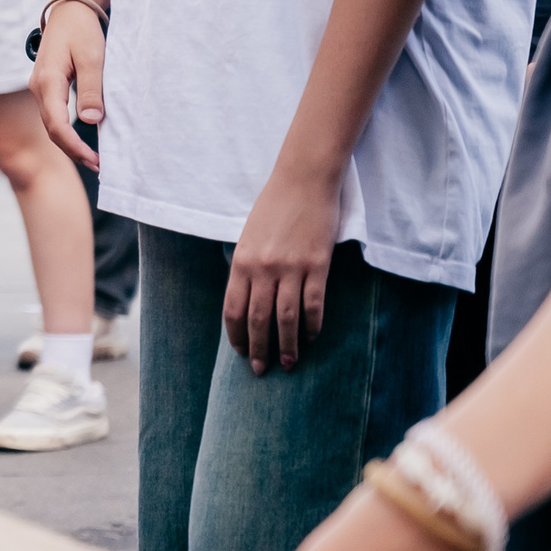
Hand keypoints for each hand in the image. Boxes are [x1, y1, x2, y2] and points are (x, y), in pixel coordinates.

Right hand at [29, 0, 105, 165]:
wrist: (71, 7)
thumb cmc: (83, 29)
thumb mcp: (93, 57)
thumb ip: (91, 89)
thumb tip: (91, 121)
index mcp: (47, 82)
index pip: (57, 124)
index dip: (75, 146)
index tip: (96, 160)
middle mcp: (39, 87)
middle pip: (52, 128)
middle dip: (74, 150)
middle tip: (100, 166)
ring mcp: (41, 87)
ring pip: (53, 123)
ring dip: (71, 142)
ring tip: (95, 157)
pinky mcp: (48, 85)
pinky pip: (55, 114)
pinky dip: (69, 129)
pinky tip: (84, 137)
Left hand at [224, 160, 343, 372]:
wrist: (302, 180)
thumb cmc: (274, 207)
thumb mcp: (248, 237)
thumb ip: (246, 268)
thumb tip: (247, 301)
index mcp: (240, 262)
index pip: (233, 309)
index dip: (237, 335)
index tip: (241, 352)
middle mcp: (262, 268)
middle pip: (258, 319)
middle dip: (258, 348)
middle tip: (262, 370)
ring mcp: (290, 268)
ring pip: (286, 319)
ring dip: (286, 345)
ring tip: (288, 363)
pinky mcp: (317, 265)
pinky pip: (313, 305)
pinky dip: (311, 326)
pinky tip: (310, 338)